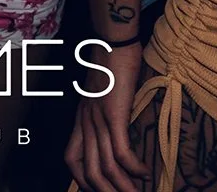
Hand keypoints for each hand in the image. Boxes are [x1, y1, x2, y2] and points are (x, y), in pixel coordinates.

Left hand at [66, 45, 148, 191]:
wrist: (113, 39)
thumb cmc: (112, 60)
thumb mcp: (103, 91)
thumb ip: (107, 109)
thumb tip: (123, 123)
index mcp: (82, 118)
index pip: (71, 158)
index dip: (82, 180)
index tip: (99, 189)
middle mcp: (86, 122)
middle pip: (89, 171)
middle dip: (105, 191)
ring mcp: (98, 119)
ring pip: (105, 166)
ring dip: (123, 187)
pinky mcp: (114, 114)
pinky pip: (121, 150)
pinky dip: (133, 166)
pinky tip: (145, 172)